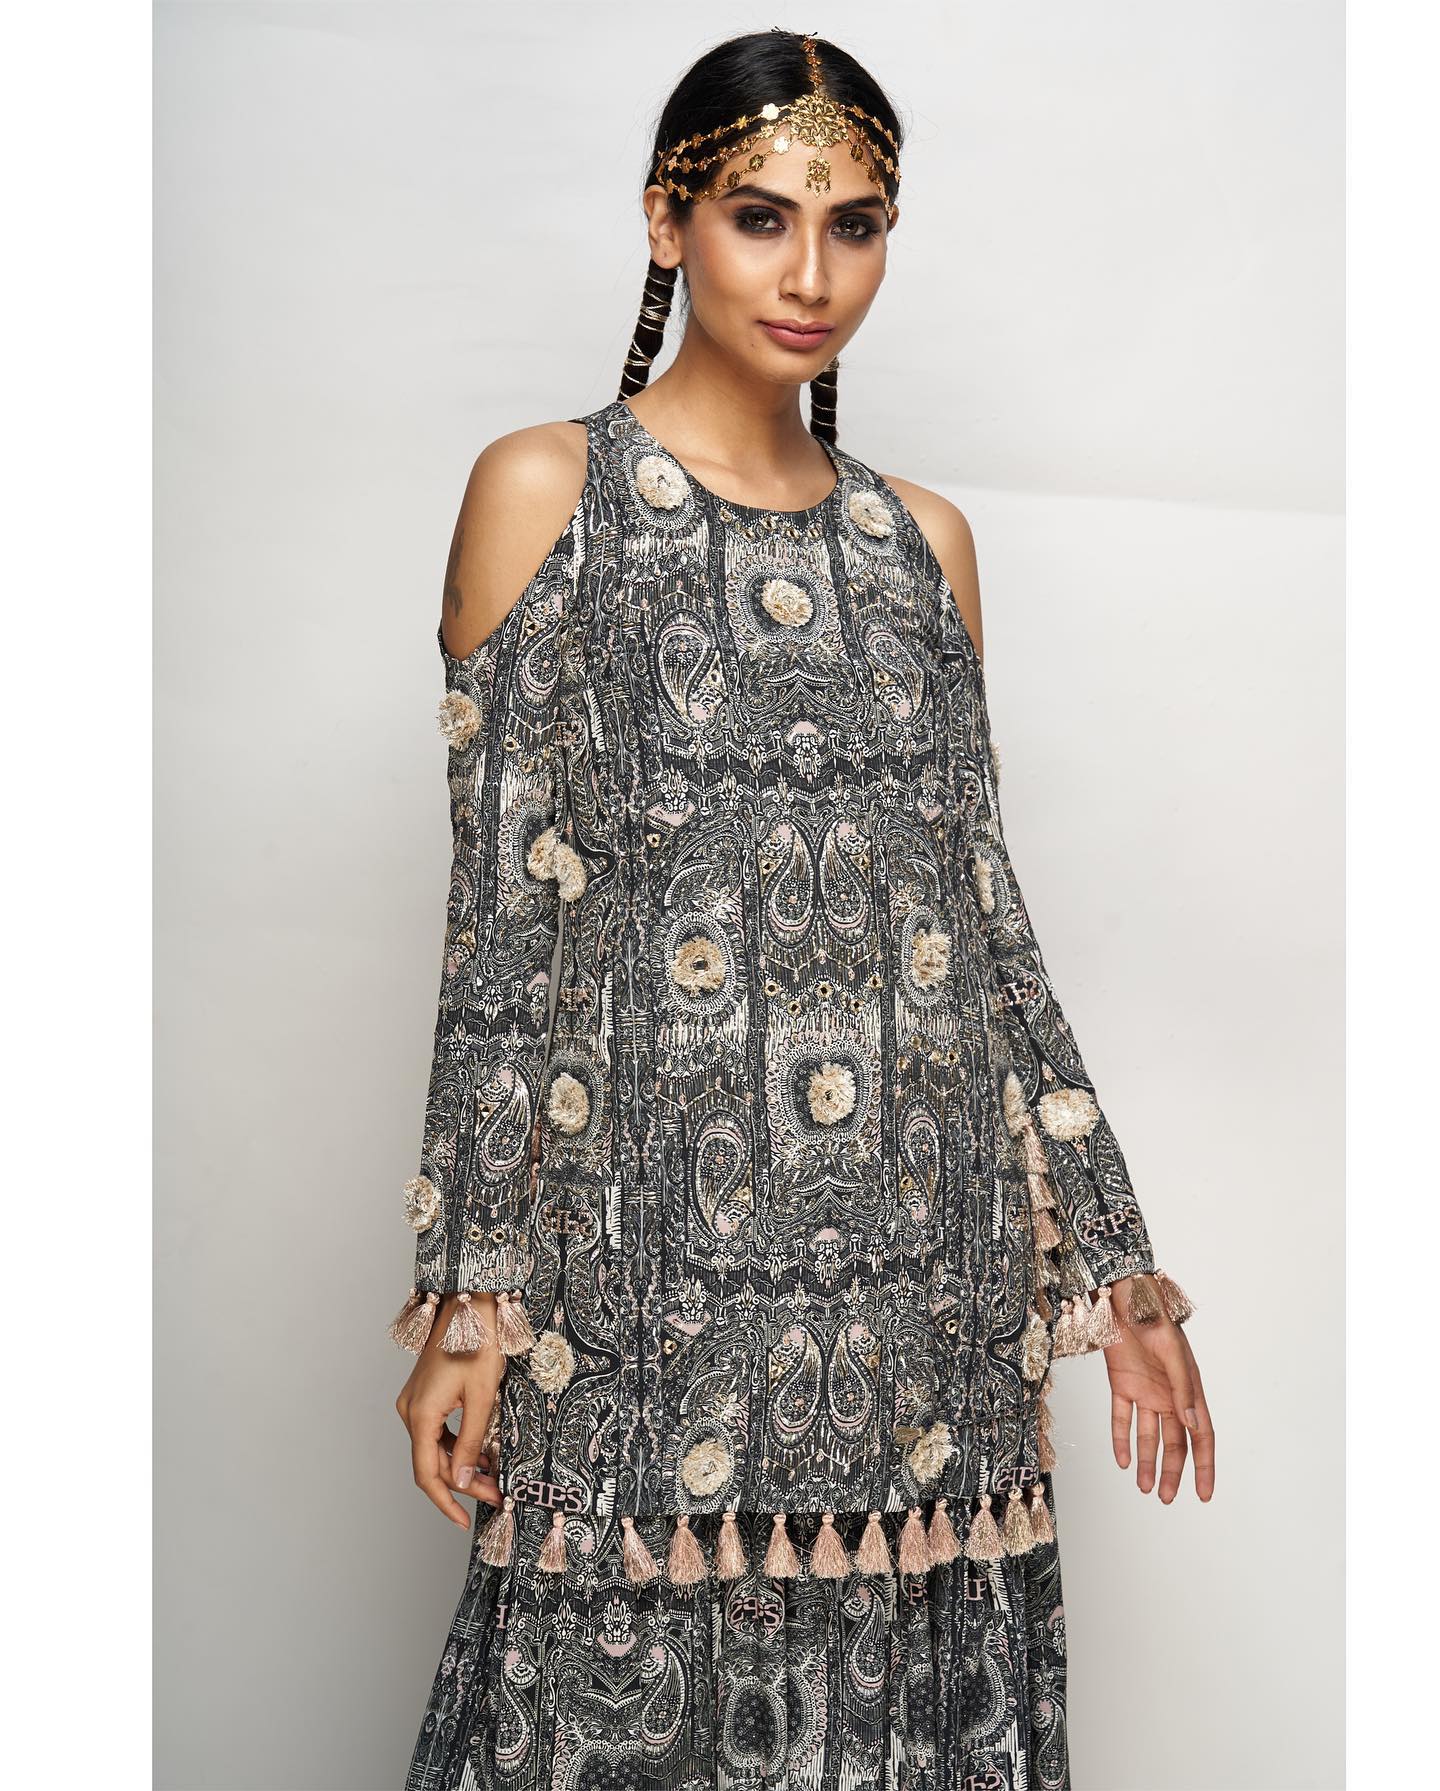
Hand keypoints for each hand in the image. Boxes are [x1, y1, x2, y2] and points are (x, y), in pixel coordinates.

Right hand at [394, 1292, 506, 1530]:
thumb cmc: (477, 1342)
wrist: (469, 1304)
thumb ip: (472, 1442)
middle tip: (496, 1494)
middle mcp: (411, 1411)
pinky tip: (481, 1451)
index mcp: (420, 1415)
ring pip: (436, 1448)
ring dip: (463, 1465)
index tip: (464, 1520)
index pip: (427, 1474)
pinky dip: (458, 1445)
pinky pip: (438, 1431)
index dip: (445, 1502)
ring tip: (494, 1475)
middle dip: (465, 1483)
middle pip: (433, 1463)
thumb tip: (464, 1481)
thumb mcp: (482, 1397)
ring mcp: (415, 1403)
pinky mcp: (424, 1395)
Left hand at [1101, 1277, 1214, 1503]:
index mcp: (1188, 1388)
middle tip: (1167, 1498)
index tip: (1206, 1494)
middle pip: (1174, 1442)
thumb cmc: (1153, 1316)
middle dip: (1173, 1471)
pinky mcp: (1120, 1383)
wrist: (1121, 1295)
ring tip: (1145, 1488)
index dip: (1205, 1465)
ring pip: (1149, 1435)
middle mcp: (1168, 1394)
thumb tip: (1191, 1424)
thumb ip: (1181, 1388)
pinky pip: (1121, 1417)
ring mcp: (1144, 1390)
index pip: (1201, 1435)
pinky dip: (1121, 1439)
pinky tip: (1122, 1461)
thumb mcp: (1171, 1352)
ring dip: (1148, 1461)